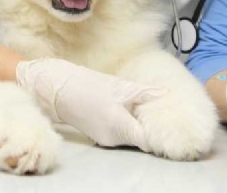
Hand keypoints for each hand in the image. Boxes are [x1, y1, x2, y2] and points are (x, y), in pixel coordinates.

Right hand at [16, 58, 166, 150]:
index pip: (148, 141)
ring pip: (131, 138)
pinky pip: (120, 135)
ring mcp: (105, 140)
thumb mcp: (119, 86)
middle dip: (149, 128)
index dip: (158, 135)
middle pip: (141, 140)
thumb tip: (165, 93)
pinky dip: (126, 126)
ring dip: (137, 126)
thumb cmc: (88, 86)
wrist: (59, 91)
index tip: (167, 125)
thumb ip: (144, 93)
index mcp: (119, 125)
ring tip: (140, 109)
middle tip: (156, 112)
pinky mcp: (100, 137)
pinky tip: (124, 112)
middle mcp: (113, 138)